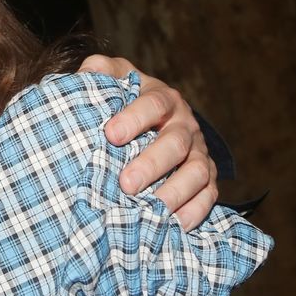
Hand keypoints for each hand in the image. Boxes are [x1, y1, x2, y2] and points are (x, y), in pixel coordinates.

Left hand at [78, 55, 217, 230]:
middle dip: (152, 164)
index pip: (153, 103)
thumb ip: (99, 71)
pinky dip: (196, 210)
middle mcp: (184, 123)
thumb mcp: (112, 76)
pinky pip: (209, 194)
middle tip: (126, 184)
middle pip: (176, 142)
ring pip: (197, 171)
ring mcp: (198, 151)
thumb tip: (85, 75)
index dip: (134, 118)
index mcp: (161, 97)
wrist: (155, 116)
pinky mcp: (206, 176)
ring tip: (152, 209)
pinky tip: (176, 224)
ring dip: (176, 191)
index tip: (111, 135)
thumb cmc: (124, 97)